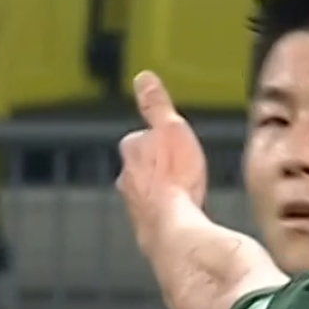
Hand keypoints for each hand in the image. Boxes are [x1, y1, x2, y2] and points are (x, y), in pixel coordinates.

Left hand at [117, 70, 207, 223]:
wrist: (172, 231)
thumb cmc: (174, 181)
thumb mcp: (171, 129)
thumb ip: (156, 105)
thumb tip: (143, 78)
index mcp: (132, 151)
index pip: (140, 138)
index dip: (158, 139)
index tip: (171, 141)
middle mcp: (127, 180)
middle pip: (140, 167)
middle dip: (156, 167)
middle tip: (178, 169)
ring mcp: (134, 206)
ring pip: (146, 193)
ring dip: (160, 192)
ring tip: (181, 194)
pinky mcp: (146, 229)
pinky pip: (156, 217)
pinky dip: (165, 215)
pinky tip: (181, 217)